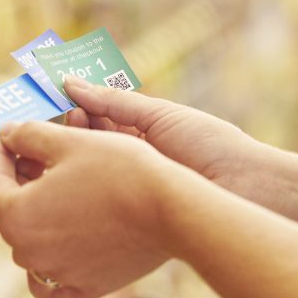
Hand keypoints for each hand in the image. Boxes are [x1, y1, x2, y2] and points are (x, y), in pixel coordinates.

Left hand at [0, 121, 181, 297]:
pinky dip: (45, 273)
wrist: (170, 208)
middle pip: (10, 213)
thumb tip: (7, 134)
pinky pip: (50, 289)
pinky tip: (53, 250)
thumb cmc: (119, 170)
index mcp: (16, 215)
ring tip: (54, 190)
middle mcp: (28, 252)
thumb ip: (28, 135)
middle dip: (17, 182)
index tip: (7, 136)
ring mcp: (56, 274)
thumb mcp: (68, 141)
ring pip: (30, 245)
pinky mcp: (84, 289)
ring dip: (35, 216)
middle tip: (31, 156)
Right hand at [63, 77, 261, 194]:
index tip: (54, 98)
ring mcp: (127, 188)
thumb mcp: (158, 115)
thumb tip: (70, 83)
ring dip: (71, 153)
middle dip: (70, 129)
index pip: (97, 118)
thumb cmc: (209, 145)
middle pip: (88, 143)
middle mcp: (131, 161)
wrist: (243, 187)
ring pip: (86, 168)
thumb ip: (112, 101)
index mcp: (141, 134)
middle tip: (57, 119)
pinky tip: (64, 172)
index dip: (75, 107)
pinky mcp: (125, 215)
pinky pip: (94, 197)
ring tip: (60, 141)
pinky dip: (77, 182)